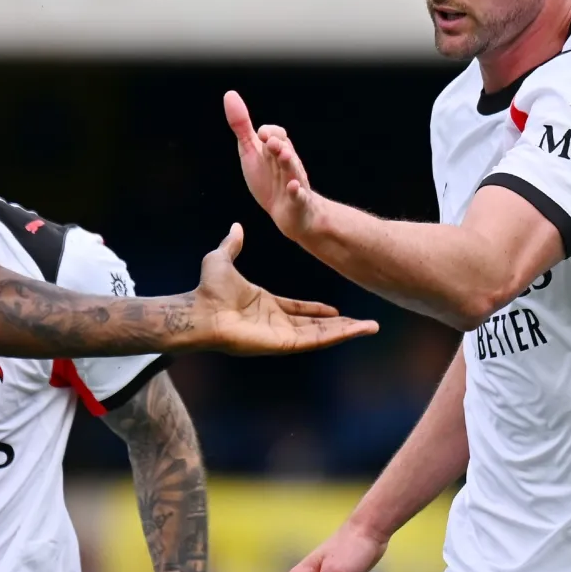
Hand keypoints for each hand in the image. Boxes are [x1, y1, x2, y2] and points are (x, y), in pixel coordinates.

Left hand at [192, 224, 376, 354]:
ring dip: (346, 331)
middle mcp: (276, 323)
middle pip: (315, 325)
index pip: (298, 310)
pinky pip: (315, 340)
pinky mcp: (284, 344)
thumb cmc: (206, 290)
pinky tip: (356, 331)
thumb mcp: (221, 259)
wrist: (199, 310)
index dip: (317, 310)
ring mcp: (281, 335)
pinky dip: (337, 336)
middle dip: (341, 325)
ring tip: (371, 328)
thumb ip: (232, 244)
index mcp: (265, 305)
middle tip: (365, 323)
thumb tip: (236, 227)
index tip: (336, 309)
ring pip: (321, 334)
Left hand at [225, 91, 317, 240]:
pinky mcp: (296, 201)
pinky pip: (299, 195)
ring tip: (284, 156)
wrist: (289, 212)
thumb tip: (229, 95)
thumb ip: (241, 126)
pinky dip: (296, 191)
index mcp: (276, 150)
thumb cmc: (269, 179)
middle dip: (278, 144)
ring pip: (293, 170)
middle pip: (285, 149)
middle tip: (269, 142)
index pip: (277, 134)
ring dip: (289, 162)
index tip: (260, 134)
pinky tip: (293, 188)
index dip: (269, 133)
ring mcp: (293, 181)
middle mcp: (287, 163)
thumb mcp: (251, 151)